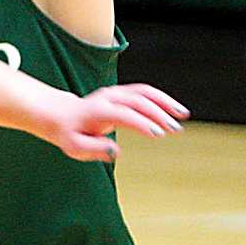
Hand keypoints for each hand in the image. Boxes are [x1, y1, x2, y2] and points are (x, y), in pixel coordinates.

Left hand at [47, 83, 187, 160]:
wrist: (62, 115)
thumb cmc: (68, 134)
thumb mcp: (74, 147)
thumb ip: (94, 149)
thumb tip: (116, 152)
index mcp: (98, 111)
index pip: (124, 114)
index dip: (141, 123)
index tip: (158, 134)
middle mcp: (108, 97)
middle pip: (138, 101)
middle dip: (159, 114)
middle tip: (175, 129)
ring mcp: (116, 92)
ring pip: (144, 91)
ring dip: (165, 102)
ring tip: (183, 114)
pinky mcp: (122, 92)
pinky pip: (145, 92)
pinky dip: (161, 99)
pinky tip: (175, 110)